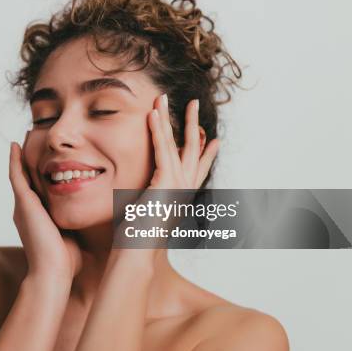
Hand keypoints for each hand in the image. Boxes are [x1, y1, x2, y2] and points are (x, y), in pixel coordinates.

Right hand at [9, 134, 81, 281]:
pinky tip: (15, 145)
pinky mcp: (23, 203)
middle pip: (27, 178)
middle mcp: (26, 210)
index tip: (46, 159)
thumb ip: (80, 226)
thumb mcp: (74, 236)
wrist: (53, 273)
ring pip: (19, 173)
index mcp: (37, 217)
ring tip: (24, 136)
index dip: (41, 173)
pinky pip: (16, 176)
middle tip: (31, 140)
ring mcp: (22, 206)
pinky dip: (15, 160)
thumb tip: (98, 222)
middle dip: (29, 160)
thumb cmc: (66, 262)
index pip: (39, 189)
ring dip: (22, 155)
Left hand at [112, 94, 219, 249]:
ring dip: (170, 118)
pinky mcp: (164, 182)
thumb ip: (152, 202)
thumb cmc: (138, 239)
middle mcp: (185, 189)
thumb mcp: (148, 215)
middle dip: (192, 124)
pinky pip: (162, 149)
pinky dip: (157, 130)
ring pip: (177, 143)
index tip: (214, 139)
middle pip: (193, 149)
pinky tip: (153, 114)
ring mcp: (177, 185)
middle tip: (193, 103)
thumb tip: (145, 199)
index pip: (198, 168)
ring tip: (164, 97)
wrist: (137, 253)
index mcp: (182, 196)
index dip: (207, 152)